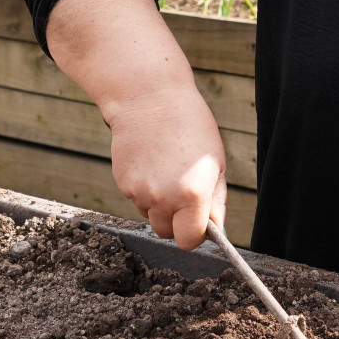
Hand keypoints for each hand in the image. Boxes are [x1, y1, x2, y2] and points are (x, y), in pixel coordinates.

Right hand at [105, 87, 226, 250]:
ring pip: (150, 215)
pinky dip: (144, 188)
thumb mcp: (215, 162)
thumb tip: (214, 229)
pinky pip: (136, 198)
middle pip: (166, 232)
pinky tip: (151, 162)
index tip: (198, 222)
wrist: (150, 97)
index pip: (189, 240)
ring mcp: (139, 191)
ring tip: (166, 169)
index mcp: (192, 195)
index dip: (195, 234)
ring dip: (159, 203)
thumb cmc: (191, 125)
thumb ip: (216, 201)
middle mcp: (163, 198)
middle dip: (176, 220)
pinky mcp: (122, 183)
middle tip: (183, 191)